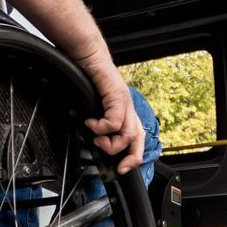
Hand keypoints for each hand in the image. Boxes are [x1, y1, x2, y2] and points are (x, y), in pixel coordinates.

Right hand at [80, 50, 144, 174]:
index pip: (137, 140)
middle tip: (118, 167)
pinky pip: (114, 121)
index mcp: (125, 112)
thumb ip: (97, 124)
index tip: (121, 169)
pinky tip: (91, 123)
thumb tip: (92, 141)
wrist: (87, 57)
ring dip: (109, 143)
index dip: (132, 157)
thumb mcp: (93, 108)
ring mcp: (125, 102)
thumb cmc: (89, 80)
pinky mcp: (118, 96)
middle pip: (139, 140)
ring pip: (127, 134)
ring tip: (95, 137)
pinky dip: (101, 127)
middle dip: (131, 158)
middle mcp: (128, 108)